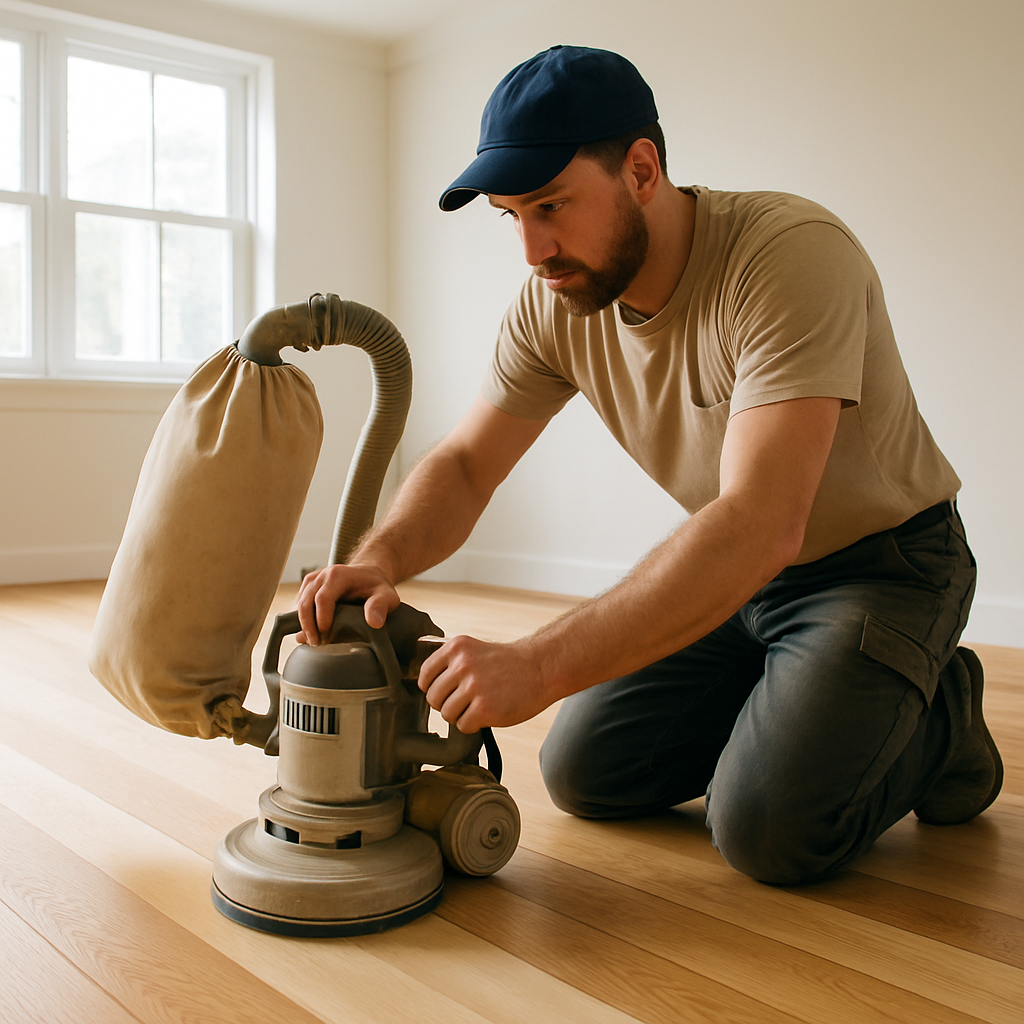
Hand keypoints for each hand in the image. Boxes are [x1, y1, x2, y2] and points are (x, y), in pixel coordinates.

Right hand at [295, 563, 399, 643]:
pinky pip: (298, 606)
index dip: (321, 619)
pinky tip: (312, 633)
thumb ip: (380, 606)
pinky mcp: (307, 589)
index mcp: (338, 575)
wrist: (368, 575)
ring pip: (299, 605)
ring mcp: (312, 582)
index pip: (322, 598)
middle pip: (305, 603)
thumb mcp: (386, 595)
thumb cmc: (376, 587)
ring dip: (304, 625)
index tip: (326, 636)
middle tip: (317, 644)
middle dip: (308, 626)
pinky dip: (302, 621)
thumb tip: (374, 622)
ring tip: (316, 642)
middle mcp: (321, 576)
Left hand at [417, 635, 550, 732]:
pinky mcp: (485, 708)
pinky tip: (487, 713)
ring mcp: (474, 687)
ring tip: (478, 706)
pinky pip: (463, 726)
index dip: (432, 688)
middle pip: (433, 698)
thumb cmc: (508, 663)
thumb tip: (425, 686)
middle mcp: (462, 665)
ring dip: (460, 715)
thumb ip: (451, 663)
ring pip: (446, 714)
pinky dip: (473, 725)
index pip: (425, 675)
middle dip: (446, 704)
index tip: (444, 692)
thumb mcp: (475, 650)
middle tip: (465, 701)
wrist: (541, 668)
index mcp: (457, 647)